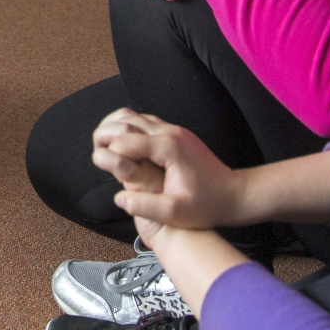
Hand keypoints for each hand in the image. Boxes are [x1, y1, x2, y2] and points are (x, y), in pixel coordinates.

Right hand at [91, 108, 243, 231]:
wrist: (234, 195)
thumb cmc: (206, 206)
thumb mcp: (175, 213)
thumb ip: (145, 206)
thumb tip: (119, 199)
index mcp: (168, 148)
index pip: (126, 141)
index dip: (108, 151)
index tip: (99, 164)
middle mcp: (170, 133)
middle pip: (127, 121)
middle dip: (106, 133)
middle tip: (95, 149)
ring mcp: (174, 130)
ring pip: (135, 116)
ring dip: (116, 126)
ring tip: (102, 143)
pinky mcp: (176, 133)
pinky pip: (146, 122)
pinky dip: (129, 127)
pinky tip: (122, 142)